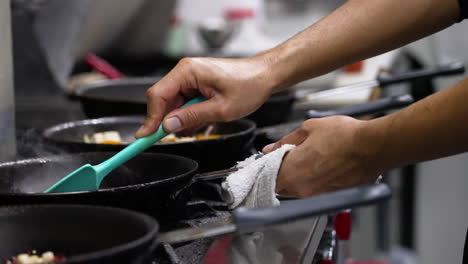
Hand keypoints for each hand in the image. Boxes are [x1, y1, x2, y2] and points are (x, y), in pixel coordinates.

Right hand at [135, 57, 273, 137]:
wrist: (264, 76)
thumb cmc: (248, 86)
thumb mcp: (221, 109)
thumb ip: (192, 117)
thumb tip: (168, 126)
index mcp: (188, 71)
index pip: (158, 95)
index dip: (150, 118)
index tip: (145, 136)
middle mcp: (185, 71)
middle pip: (163, 100)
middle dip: (168, 121)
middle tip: (177, 136)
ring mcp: (190, 78)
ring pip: (174, 104)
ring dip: (183, 120)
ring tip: (203, 124)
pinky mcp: (196, 85)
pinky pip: (184, 103)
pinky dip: (190, 116)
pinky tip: (204, 120)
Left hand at [263, 116, 381, 196]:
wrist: (372, 147)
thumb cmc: (345, 137)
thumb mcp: (309, 128)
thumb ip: (286, 140)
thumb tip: (270, 148)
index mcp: (292, 171)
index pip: (267, 176)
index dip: (266, 166)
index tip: (268, 159)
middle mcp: (302, 188)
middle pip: (280, 186)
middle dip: (279, 172)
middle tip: (287, 158)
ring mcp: (316, 194)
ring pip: (296, 190)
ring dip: (295, 178)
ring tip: (307, 160)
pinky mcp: (330, 196)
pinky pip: (312, 192)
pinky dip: (311, 182)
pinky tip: (320, 167)